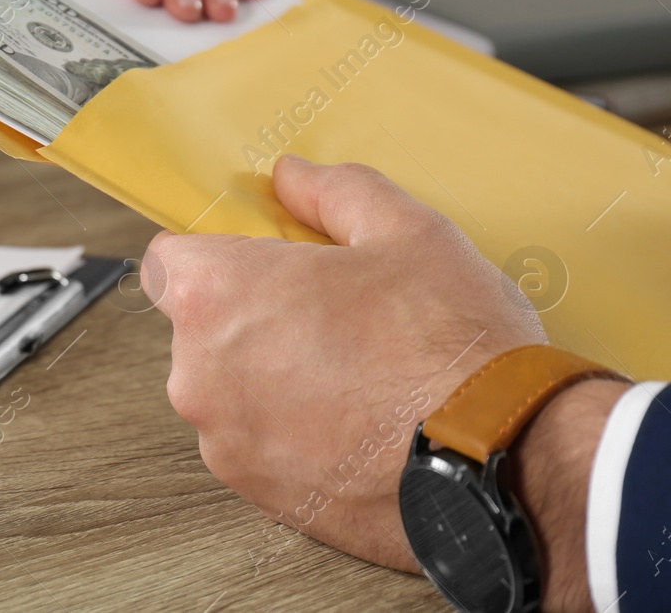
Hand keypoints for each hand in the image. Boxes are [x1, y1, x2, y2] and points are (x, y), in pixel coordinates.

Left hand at [140, 156, 545, 571]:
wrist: (502, 459)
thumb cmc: (450, 347)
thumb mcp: (405, 231)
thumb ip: (332, 192)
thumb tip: (292, 176)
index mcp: (216, 295)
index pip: (168, 260)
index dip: (216, 255)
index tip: (260, 261)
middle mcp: (199, 371)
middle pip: (199, 326)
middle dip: (250, 316)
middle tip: (329, 314)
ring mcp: (223, 439)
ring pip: (229, 388)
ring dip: (272, 376)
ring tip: (355, 371)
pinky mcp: (256, 493)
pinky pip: (257, 443)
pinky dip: (293, 431)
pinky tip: (357, 420)